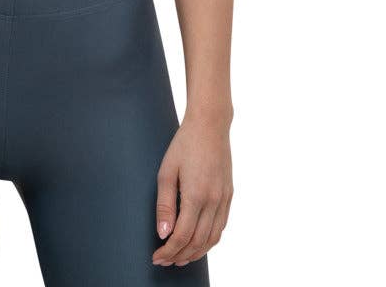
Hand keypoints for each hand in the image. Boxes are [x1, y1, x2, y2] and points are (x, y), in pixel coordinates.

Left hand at [152, 113, 233, 266]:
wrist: (210, 125)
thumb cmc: (184, 145)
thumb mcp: (166, 172)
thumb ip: (165, 205)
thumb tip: (163, 234)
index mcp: (196, 196)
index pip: (182, 236)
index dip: (168, 251)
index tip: (156, 257)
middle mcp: (214, 201)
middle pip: (198, 242)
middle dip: (180, 256)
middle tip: (164, 261)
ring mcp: (224, 199)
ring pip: (212, 239)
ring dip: (196, 253)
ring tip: (179, 258)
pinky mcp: (229, 195)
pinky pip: (221, 226)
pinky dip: (209, 240)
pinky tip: (198, 242)